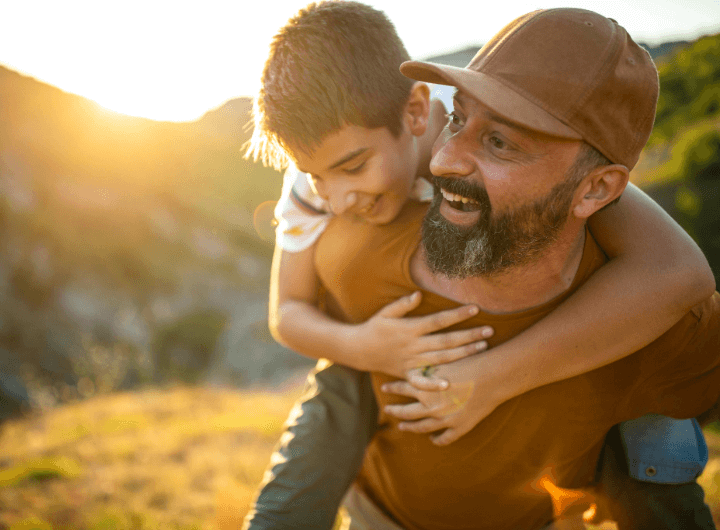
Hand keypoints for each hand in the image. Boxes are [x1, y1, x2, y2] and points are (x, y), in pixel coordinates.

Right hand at [351, 291, 492, 387]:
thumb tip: (419, 294)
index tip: (475, 307)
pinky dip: (434, 383)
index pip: (438, 320)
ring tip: (482, 347)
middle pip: (446, 340)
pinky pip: (422, 380)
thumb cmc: (375, 327)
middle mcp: (413, 345)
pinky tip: (450, 383)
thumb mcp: (385, 312)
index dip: (457, 314)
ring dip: (463, 354)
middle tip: (490, 330)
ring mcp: (411, 361)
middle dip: (468, 335)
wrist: (358, 350)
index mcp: (410, 328)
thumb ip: (402, 304)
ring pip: (441, 359)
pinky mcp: (408, 373)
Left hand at [381, 354, 510, 444]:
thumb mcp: (442, 361)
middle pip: (406, 412)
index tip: (384, 387)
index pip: (401, 388)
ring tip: (402, 427)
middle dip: (395, 411)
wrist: (491, 377)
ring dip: (410, 427)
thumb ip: (427, 368)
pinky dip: (437, 440)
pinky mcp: (459, 427)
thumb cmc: (468, 363)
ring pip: (421, 427)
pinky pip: (444, 438)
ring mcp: (444, 419)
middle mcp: (430, 406)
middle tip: (387, 410)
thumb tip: (413, 367)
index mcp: (424, 388)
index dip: (392, 387)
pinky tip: (433, 439)